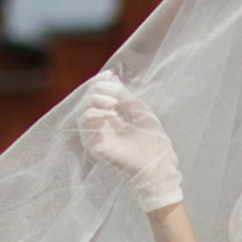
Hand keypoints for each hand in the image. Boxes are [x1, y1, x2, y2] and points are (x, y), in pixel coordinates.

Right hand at [78, 75, 183, 211]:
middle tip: (114, 92)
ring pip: (83, 111)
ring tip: (112, 102)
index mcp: (113, 118)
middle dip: (99, 90)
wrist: (158, 165)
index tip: (110, 75)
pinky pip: (86, 125)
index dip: (101, 83)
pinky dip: (96, 114)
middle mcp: (103, 126)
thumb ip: (126, 97)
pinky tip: (112, 114)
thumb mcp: (141, 111)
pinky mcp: (95, 145)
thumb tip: (113, 79)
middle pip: (89, 101)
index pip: (99, 96)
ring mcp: (98, 136)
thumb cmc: (154, 142)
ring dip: (95, 100)